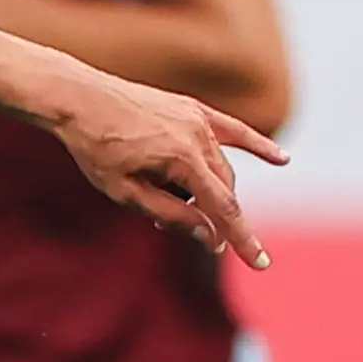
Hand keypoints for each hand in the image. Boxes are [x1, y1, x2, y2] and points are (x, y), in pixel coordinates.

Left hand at [44, 70, 284, 269]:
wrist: (79, 98)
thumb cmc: (95, 148)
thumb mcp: (124, 191)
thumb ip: (170, 214)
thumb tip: (207, 234)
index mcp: (182, 160)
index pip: (222, 209)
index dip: (241, 238)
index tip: (260, 263)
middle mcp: (198, 136)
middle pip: (221, 190)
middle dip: (208, 215)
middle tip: (172, 221)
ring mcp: (199, 119)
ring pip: (221, 167)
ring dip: (205, 190)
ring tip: (163, 192)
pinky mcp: (194, 109)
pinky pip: (234, 131)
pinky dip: (257, 146)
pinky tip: (282, 160)